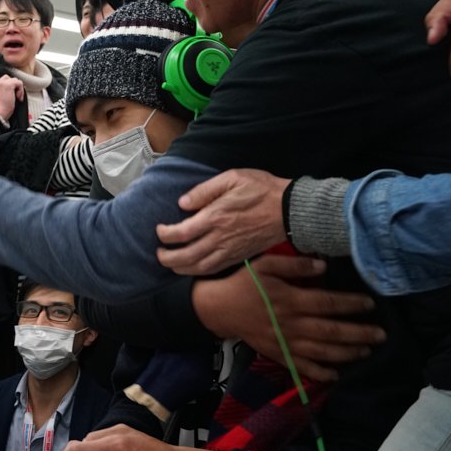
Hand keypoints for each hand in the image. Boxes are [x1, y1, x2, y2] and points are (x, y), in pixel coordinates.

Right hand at [0, 75, 24, 121]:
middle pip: (10, 78)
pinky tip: (18, 98)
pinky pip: (19, 83)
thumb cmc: (0, 111)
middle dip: (15, 86)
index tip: (13, 95)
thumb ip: (5, 92)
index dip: (11, 86)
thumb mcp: (1, 98)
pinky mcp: (8, 85)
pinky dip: (21, 90)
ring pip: (16, 80)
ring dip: (19, 89)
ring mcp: (2, 83)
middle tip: (16, 97)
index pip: (5, 80)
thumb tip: (16, 89)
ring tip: (16, 98)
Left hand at [155, 169, 288, 274]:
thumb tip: (183, 203)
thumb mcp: (233, 178)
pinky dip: (199, 272)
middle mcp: (220, 237)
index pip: (181, 233)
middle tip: (159, 253)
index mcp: (215, 217)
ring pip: (199, 267)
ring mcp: (230, 250)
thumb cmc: (262, 190)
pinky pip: (215, 269)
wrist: (290, 210)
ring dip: (181, 269)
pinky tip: (193, 268)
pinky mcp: (239, 256)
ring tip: (171, 264)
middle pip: (186, 257)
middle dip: (167, 258)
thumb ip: (205, 190)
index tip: (160, 230)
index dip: (165, 235)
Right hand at [192, 254, 383, 381]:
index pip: (327, 303)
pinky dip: (320, 374)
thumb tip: (323, 266)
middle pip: (331, 331)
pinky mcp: (277, 354)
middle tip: (382, 335)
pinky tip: (337, 375)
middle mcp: (291, 324)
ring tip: (367, 351)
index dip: (351, 304)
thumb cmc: (244, 283)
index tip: (371, 304)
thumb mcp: (265, 264)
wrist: (218, 308)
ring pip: (322, 351)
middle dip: (359, 334)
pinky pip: (302, 367)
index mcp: (289, 299)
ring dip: (346, 353)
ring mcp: (284, 342)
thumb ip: (294, 264)